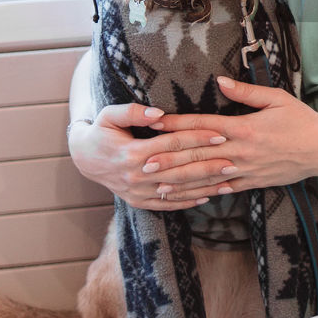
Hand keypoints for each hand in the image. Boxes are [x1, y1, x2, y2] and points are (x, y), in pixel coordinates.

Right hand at [67, 103, 220, 210]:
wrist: (84, 159)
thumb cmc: (101, 131)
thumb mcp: (109, 116)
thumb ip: (132, 112)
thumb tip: (158, 113)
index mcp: (132, 153)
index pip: (172, 144)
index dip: (197, 138)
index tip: (220, 133)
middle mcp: (137, 176)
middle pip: (180, 170)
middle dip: (209, 165)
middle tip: (234, 160)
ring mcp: (138, 192)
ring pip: (178, 190)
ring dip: (205, 187)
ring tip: (229, 181)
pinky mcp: (139, 202)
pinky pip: (167, 204)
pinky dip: (188, 202)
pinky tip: (207, 197)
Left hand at [141, 75, 317, 198]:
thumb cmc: (301, 120)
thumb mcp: (276, 98)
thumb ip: (246, 92)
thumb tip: (220, 81)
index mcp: (243, 127)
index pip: (203, 124)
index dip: (177, 124)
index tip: (154, 123)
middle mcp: (240, 150)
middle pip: (198, 154)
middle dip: (169, 158)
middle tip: (143, 162)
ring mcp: (245, 169)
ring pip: (207, 176)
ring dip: (181, 181)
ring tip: (157, 185)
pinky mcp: (252, 182)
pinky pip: (224, 189)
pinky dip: (204, 193)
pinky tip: (188, 196)